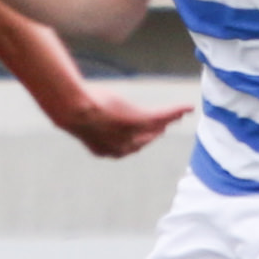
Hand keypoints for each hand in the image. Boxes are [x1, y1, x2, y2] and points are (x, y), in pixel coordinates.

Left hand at [55, 87, 191, 158]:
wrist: (73, 109)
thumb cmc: (71, 110)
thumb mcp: (80, 119)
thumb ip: (85, 120)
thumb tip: (71, 111)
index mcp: (106, 150)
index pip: (128, 146)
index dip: (139, 138)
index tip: (145, 133)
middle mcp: (123, 148)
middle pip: (145, 139)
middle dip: (156, 131)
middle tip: (166, 124)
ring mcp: (133, 134)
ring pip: (156, 127)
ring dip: (169, 119)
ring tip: (180, 114)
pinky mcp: (141, 120)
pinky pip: (164, 116)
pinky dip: (176, 112)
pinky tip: (187, 108)